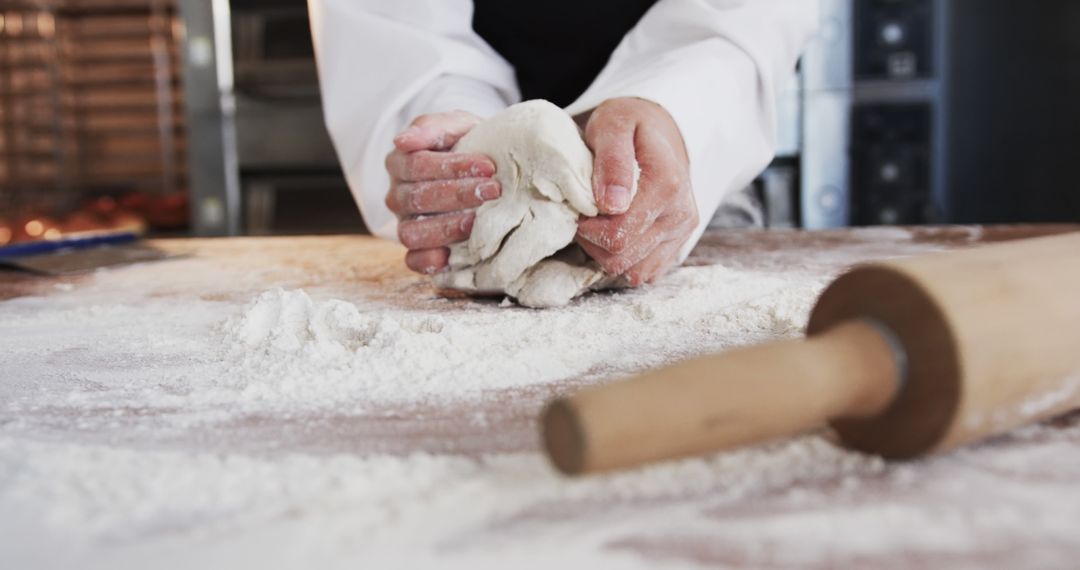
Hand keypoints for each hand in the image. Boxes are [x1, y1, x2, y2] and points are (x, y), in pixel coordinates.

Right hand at [385, 111, 500, 273]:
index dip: (451, 167)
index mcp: (400, 162)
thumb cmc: (469, 146)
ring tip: (477, 222)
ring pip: (411, 232)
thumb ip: (434, 127)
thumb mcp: (458, 126)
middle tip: (493, 191)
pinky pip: (413, 260)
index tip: (488, 166)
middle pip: (416, 198)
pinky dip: (428, 261)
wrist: (486, 171)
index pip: (417, 164)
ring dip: (445, 229)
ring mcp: (405, 223)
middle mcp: (398, 195)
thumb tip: (402, 141)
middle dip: (457, 195)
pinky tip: (451, 257)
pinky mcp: (417, 249)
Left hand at [575, 98, 698, 285]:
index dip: (587, 227)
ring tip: (600, 223)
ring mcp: (681, 233)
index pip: (618, 234)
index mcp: (668, 185)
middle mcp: (680, 214)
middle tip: (585, 214)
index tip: (580, 206)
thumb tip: (611, 204)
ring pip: (632, 271)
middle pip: (622, 256)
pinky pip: (644, 273)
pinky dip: (624, 260)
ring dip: (606, 253)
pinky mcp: (676, 246)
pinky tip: (615, 234)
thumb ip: (612, 160)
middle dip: (593, 241)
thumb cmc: (630, 125)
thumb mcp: (614, 124)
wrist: (661, 130)